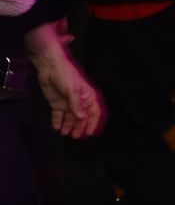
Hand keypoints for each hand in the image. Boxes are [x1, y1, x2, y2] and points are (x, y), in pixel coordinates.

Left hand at [25, 24, 102, 138]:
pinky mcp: (57, 103)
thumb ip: (77, 105)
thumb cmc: (66, 76)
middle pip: (81, 118)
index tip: (90, 133)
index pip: (94, 113)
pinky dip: (58, 121)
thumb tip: (82, 119)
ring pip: (70, 118)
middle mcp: (79, 102)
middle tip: (75, 137)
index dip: (93, 123)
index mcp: (88, 97)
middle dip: (79, 127)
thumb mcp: (73, 91)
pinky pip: (58, 115)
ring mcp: (68, 103)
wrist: (50, 68)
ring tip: (65, 134)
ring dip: (68, 126)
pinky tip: (57, 128)